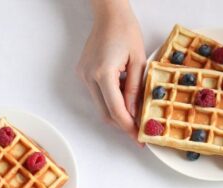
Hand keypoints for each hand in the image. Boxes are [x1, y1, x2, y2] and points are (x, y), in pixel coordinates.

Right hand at [76, 0, 145, 141]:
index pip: (116, 110)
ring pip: (101, 107)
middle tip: (138, 133)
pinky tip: (124, 99)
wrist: (109, 14)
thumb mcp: (138, 61)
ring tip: (135, 117)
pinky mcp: (83, 73)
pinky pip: (98, 96)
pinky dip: (111, 102)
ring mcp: (84, 76)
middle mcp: (89, 77)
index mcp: (103, 73)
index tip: (139, 137)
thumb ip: (135, 90)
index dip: (128, 127)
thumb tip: (134, 114)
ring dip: (117, 114)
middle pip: (105, 114)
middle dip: (122, 126)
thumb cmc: (126, 31)